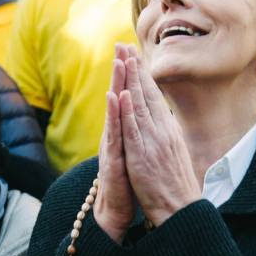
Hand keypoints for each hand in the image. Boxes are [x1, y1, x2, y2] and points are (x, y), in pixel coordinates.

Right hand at [93, 44, 135, 243]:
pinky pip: (114, 134)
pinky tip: (114, 98)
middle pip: (119, 98)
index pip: (128, 99)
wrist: (116, 211)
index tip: (133, 51)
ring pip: (115, 111)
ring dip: (116, 85)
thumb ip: (136, 134)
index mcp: (126, 133)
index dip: (130, 76)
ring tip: (118, 62)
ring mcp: (113, 146)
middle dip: (121, 71)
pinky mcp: (113, 159)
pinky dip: (114, 115)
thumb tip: (143, 119)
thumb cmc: (128, 183)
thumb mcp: (136, 154)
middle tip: (121, 45)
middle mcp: (116, 135)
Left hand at [118, 46, 200, 226]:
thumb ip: (165, 138)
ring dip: (129, 80)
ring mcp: (152, 142)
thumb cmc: (177, 187)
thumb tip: (163, 125)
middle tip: (123, 44)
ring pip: (139, 105)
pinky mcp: (142, 156)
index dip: (143, 75)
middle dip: (134, 68)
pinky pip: (133, 130)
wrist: (181, 209)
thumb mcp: (173, 155)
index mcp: (168, 131)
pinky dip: (128, 111)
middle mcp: (162, 132)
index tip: (134, 55)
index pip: (154, 97)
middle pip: (147, 94)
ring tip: (121, 57)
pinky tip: (123, 93)